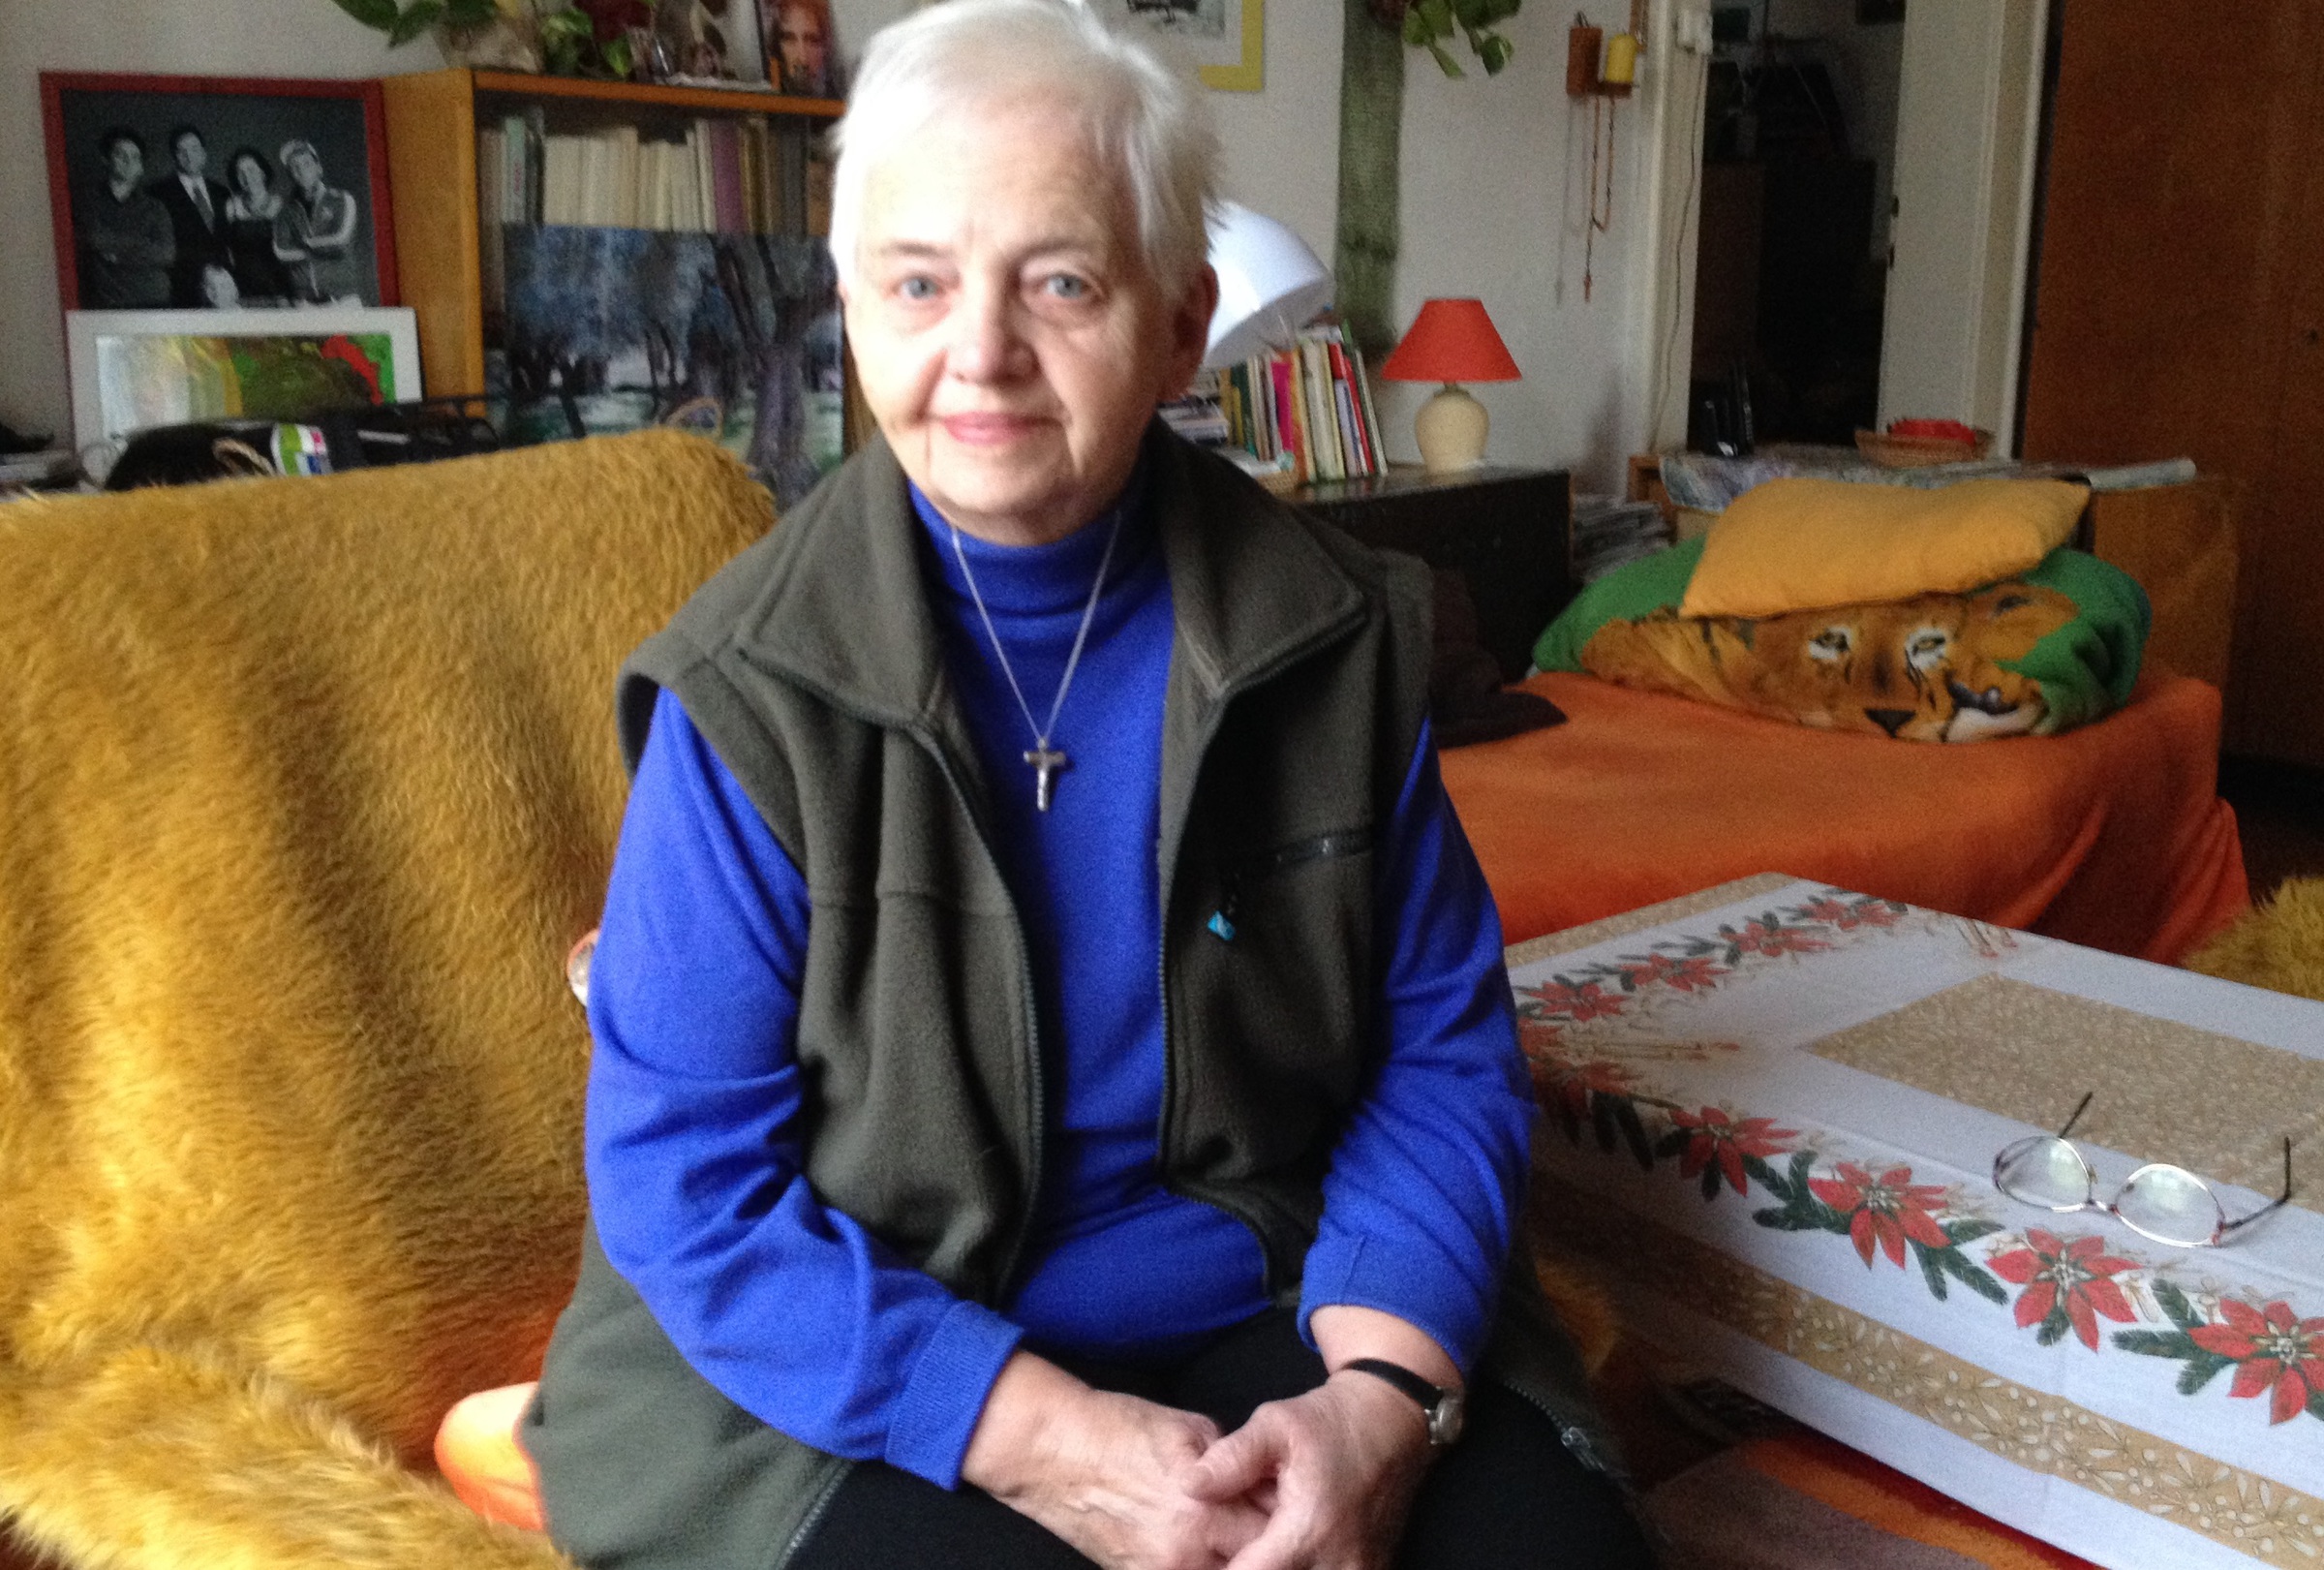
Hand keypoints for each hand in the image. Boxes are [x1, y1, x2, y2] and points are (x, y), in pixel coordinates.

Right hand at [963, 1352, 1267, 1569]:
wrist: (1051, 1449)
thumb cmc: (1116, 1429)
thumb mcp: (1190, 1428)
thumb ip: (1233, 1461)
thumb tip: (1261, 1481)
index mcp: (1203, 1508)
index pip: (1273, 1534)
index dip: (1291, 1523)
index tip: (1302, 1512)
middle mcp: (1185, 1551)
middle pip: (1253, 1565)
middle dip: (1271, 1551)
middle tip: (1281, 1534)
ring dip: (1239, 1560)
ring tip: (1244, 1540)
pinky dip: (1208, 1565)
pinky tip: (1211, 1549)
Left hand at [1183, 1370, 1431, 1569]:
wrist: (1394, 1422)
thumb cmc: (1330, 1421)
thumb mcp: (1276, 1423)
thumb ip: (1232, 1458)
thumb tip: (1189, 1487)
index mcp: (1309, 1530)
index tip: (1202, 1557)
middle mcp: (1339, 1563)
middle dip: (1244, 1569)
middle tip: (1226, 1551)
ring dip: (1278, 1569)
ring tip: (1254, 1549)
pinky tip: (1286, 1553)